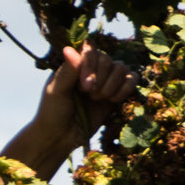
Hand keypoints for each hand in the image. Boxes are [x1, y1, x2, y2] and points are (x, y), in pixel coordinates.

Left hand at [0, 42, 137, 181]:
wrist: (62, 136)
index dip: (91, 64)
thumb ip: (68, 70)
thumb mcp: (56, 90)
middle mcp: (91, 69)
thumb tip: (70, 48)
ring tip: (98, 99)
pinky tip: (114, 100)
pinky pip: (131, 80)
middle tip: (88, 95)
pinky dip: (126, 88)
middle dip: (101, 79)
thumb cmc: (53, 111)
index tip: (84, 85)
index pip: (90, 49)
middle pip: (108, 59)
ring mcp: (106, 81)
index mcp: (74, 64)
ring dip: (112, 85)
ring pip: (121, 69)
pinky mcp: (117, 94)